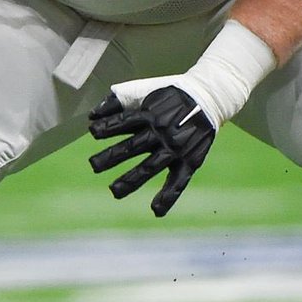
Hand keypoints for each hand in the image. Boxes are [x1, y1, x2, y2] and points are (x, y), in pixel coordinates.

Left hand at [88, 82, 215, 216]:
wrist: (209, 98)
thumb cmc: (172, 95)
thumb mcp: (147, 91)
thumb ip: (120, 101)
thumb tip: (92, 114)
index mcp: (150, 114)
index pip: (124, 122)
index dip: (108, 127)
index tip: (92, 132)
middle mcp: (160, 132)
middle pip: (132, 146)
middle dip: (111, 156)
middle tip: (93, 165)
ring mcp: (174, 148)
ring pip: (150, 167)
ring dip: (131, 180)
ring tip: (114, 191)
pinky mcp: (189, 160)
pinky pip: (178, 181)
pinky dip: (168, 197)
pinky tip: (156, 210)